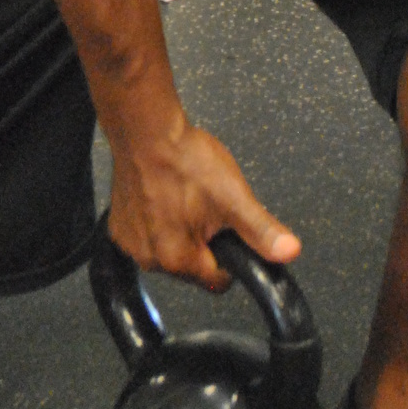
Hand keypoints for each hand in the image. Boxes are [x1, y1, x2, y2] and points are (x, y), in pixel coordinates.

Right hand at [108, 113, 300, 292]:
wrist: (145, 127)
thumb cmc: (183, 157)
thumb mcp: (234, 195)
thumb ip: (262, 229)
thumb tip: (288, 252)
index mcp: (179, 259)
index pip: (218, 281)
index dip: (230, 255)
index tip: (226, 231)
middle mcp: (150, 258)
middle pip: (192, 266)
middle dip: (203, 241)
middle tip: (204, 206)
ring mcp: (131, 243)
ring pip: (169, 250)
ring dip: (178, 231)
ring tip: (183, 196)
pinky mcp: (119, 226)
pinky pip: (148, 236)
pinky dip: (156, 221)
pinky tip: (162, 196)